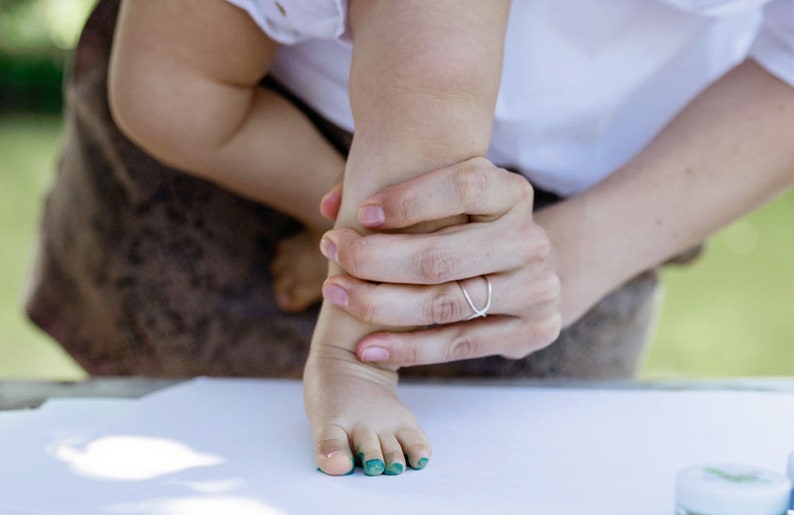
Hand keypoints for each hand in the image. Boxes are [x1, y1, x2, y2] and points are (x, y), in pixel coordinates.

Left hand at [318, 157, 561, 366]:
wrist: (524, 272)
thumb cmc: (465, 227)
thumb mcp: (444, 199)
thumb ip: (389, 192)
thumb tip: (331, 206)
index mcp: (512, 193)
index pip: (465, 187)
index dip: (409, 201)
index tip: (362, 213)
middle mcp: (530, 239)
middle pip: (443, 255)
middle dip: (375, 258)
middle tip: (332, 252)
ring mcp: (537, 288)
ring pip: (445, 303)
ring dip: (380, 304)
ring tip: (337, 294)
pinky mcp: (534, 330)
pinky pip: (460, 343)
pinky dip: (409, 348)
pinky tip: (368, 345)